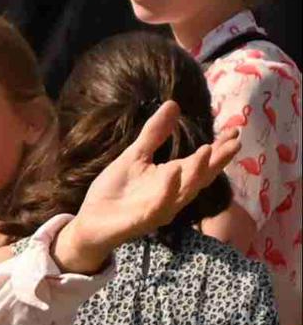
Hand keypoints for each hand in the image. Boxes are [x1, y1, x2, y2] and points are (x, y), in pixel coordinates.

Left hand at [53, 100, 240, 273]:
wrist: (89, 220)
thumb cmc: (115, 189)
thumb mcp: (135, 155)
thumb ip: (154, 133)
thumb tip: (173, 104)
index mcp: (172, 178)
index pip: (201, 162)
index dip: (219, 148)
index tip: (235, 131)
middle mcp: (172, 193)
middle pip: (201, 176)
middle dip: (218, 160)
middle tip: (234, 142)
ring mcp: (160, 208)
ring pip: (186, 191)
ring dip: (197, 171)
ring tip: (207, 149)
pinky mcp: (144, 219)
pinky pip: (160, 204)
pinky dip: (168, 188)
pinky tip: (173, 171)